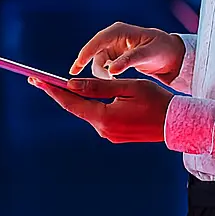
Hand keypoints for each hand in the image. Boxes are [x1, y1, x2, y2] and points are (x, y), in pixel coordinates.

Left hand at [28, 75, 173, 142]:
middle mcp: (104, 130)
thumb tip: (72, 84)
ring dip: (80, 98)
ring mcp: (110, 135)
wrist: (178, 123)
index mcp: (105, 118)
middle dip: (61, 93)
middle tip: (41, 79)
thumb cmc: (156, 100)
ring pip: (89, 112)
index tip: (36, 80)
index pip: (71, 102)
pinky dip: (92, 105)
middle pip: (77, 108)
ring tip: (65, 84)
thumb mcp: (128, 87)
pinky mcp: (116, 135)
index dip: (52, 90)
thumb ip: (99, 86)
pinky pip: (99, 117)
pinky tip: (89, 95)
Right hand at [70, 21, 184, 83]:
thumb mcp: (147, 55)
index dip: (85, 54)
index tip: (76, 68)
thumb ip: (129, 61)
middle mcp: (113, 37)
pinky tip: (109, 83)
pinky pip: (103, 65)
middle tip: (90, 84)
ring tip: (111, 82)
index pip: (97, 41)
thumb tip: (111, 70)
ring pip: (98, 61)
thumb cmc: (161, 50)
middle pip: (94, 52)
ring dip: (100, 72)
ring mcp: (113, 46)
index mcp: (119, 31)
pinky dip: (104, 74)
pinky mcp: (115, 56)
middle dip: (90, 66)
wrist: (171, 55)